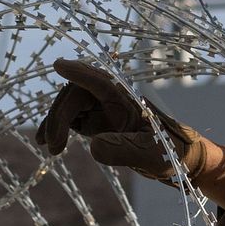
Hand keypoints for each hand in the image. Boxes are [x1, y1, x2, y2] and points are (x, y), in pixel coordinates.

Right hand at [36, 59, 224, 181]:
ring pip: (70, 104)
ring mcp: (103, 109)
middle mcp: (113, 99)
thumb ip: (123, 150)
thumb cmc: (171, 153)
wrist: (178, 160)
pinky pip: (71, 118)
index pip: (100, 80)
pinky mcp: (97, 122)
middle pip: (77, 94)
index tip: (59, 65)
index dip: (80, 72)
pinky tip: (46, 143)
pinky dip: (58, 127)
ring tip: (50, 148)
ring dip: (55, 122)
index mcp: (127, 100)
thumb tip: (93, 146)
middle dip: (60, 115)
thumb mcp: (150, 155)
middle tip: (53, 146)